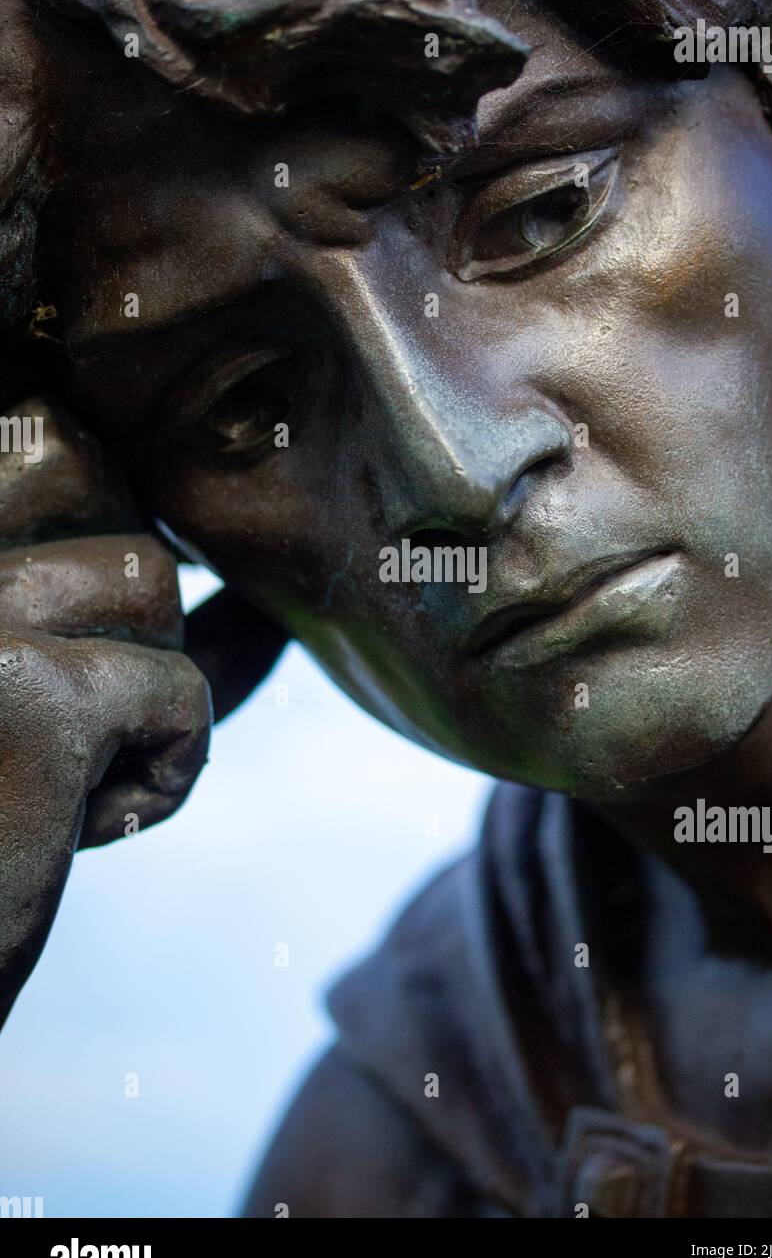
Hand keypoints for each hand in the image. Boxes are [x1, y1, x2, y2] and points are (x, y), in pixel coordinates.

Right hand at [0, 391, 210, 1024]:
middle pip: (110, 503)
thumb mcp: (31, 681)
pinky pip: (179, 688)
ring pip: (150, 584)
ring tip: (49, 775)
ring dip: (137, 691)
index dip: (106, 520)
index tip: (95, 616)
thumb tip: (255, 579)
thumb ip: (113, 608)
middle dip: (124, 615)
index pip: (58, 434)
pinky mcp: (28, 696)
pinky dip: (163, 765)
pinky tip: (77, 822)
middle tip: (48, 716)